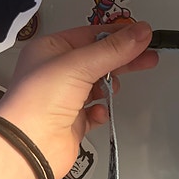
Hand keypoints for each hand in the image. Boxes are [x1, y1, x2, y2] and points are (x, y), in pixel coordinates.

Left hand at [0, 21, 157, 178]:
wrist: (30, 146)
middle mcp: (56, 72)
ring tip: (111, 90)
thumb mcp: (79, 64)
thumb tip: (141, 31)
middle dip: (123, 59)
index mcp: (50, 50)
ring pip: (98, 86)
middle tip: (149, 57)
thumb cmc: (40, 100)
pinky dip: (100, 111)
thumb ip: (113, 49)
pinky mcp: (72, 122)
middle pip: (98, 59)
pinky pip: (95, 112)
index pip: (90, 35)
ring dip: (108, 87)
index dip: (117, 34)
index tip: (143, 35)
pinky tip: (97, 112)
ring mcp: (64, 98)